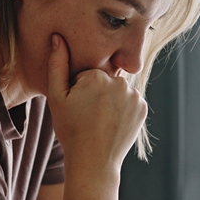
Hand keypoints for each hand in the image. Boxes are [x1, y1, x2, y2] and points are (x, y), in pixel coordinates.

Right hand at [46, 34, 146, 172]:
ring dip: (111, 100)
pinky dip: (123, 109)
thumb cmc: (71, 130)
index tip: (77, 107)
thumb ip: (57, 65)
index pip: (88, 74)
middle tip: (88, 115)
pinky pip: (130, 101)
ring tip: (100, 120)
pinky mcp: (143, 108)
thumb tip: (58, 38)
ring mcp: (133, 95)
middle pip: (105, 80)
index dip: (79, 90)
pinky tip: (112, 123)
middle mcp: (119, 82)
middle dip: (97, 93)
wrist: (93, 162)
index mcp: (97, 75)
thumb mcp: (57, 98)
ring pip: (118, 90)